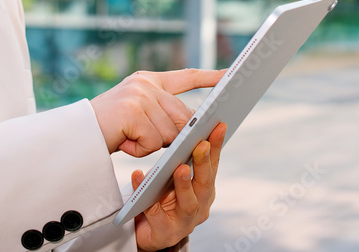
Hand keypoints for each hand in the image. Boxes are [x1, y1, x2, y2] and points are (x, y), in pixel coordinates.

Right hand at [90, 68, 226, 156]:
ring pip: (170, 133)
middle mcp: (146, 84)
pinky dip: (139, 150)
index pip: (186, 77)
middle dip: (174, 136)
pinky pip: (153, 142)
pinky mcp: (132, 112)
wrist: (74, 136)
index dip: (209, 77)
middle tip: (146, 138)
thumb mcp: (138, 115)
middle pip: (182, 116)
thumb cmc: (107, 129)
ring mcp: (139, 96)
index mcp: (148, 80)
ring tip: (128, 138)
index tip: (230, 75)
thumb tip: (193, 127)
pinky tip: (123, 142)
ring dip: (151, 145)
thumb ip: (162, 114)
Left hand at [133, 121, 226, 250]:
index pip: (213, 165)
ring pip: (188, 203)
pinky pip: (155, 215)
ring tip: (180, 168)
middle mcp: (199, 206)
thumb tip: (184, 125)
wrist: (147, 231)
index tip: (219, 125)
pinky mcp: (165, 233)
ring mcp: (185, 222)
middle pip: (204, 183)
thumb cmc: (162, 198)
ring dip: (185, 184)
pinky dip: (150, 199)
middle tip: (201, 144)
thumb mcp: (173, 177)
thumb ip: (181, 159)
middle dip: (204, 163)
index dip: (217, 146)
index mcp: (204, 189)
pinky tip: (139, 178)